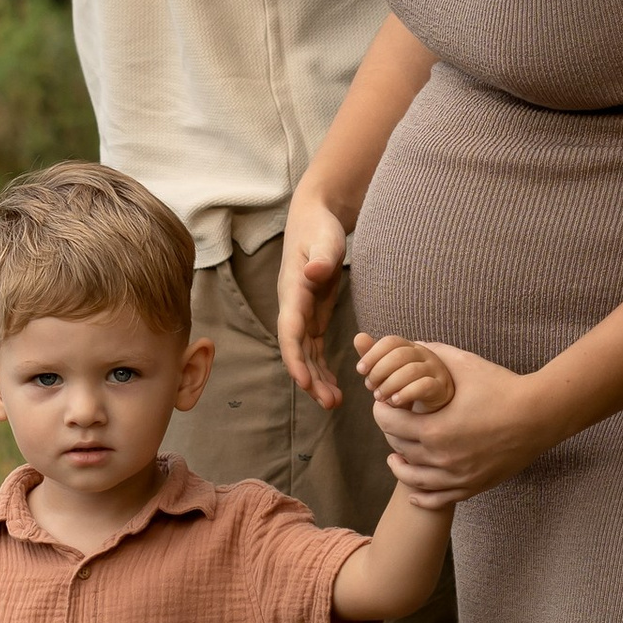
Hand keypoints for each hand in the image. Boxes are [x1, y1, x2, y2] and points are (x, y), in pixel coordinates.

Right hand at [277, 187, 348, 404]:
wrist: (314, 220)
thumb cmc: (320, 229)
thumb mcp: (324, 240)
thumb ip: (320, 258)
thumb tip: (313, 273)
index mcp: (293, 293)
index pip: (289, 332)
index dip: (295, 359)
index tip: (304, 382)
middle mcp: (293, 308)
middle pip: (297, 351)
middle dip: (309, 379)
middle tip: (329, 403)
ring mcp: (302, 314)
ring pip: (305, 354)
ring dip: (316, 379)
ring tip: (333, 402)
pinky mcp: (313, 316)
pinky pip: (314, 348)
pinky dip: (321, 367)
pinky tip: (332, 387)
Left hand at [353, 331, 453, 414]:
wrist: (429, 403)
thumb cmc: (404, 384)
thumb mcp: (386, 371)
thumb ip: (373, 356)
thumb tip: (359, 336)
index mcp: (410, 346)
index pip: (391, 342)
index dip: (373, 354)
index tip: (360, 369)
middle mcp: (424, 354)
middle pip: (400, 355)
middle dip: (379, 371)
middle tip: (370, 387)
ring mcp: (435, 370)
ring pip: (411, 371)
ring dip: (390, 384)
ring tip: (379, 396)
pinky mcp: (441, 388)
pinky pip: (425, 385)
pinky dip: (406, 393)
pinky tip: (394, 400)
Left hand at [367, 339, 553, 503]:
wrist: (539, 415)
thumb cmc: (502, 387)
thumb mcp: (465, 364)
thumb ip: (434, 353)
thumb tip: (412, 343)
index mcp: (433, 429)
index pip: (388, 423)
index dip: (382, 411)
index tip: (384, 404)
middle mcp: (441, 457)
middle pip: (399, 448)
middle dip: (391, 434)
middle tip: (394, 423)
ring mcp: (457, 476)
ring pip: (414, 478)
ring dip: (400, 467)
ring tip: (396, 457)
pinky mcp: (473, 486)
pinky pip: (438, 498)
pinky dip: (422, 496)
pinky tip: (414, 490)